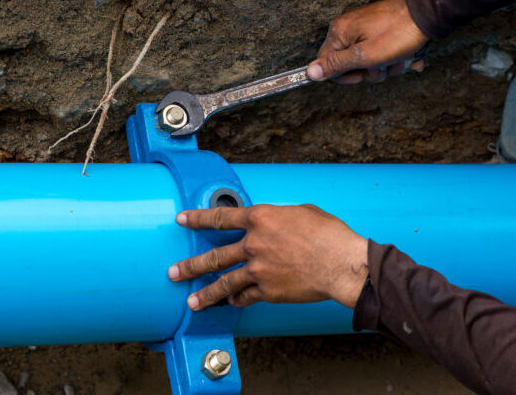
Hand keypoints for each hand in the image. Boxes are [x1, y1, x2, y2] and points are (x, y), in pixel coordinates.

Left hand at [168, 204, 368, 310]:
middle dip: (190, 265)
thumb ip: (278, 218)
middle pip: (214, 256)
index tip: (182, 220)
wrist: (341, 263)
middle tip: (174, 271)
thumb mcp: (300, 212)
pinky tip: (231, 302)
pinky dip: (237, 300)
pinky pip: (246, 296)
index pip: (219, 217)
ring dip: (206, 293)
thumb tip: (274, 223)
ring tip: (192, 301)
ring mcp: (258, 269)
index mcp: (259, 218)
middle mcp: (253, 243)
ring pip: (224, 282)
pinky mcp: (268, 290)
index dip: (197, 218)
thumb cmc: (327, 233)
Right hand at [307, 0, 428, 83]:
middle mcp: (349, 27)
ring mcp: (365, 27)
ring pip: (370, 60)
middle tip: (386, 64)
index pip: (327, 63)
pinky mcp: (380, 28)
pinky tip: (408, 56)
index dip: (345, 76)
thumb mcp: (365, 56)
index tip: (362, 75)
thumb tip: (310, 72)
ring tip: (401, 57)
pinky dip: (395, 57)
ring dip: (388, 65)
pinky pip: (381, 50)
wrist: (428, 12)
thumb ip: (336, 65)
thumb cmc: (398, 33)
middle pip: (350, 63)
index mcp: (339, 32)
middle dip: (372, 70)